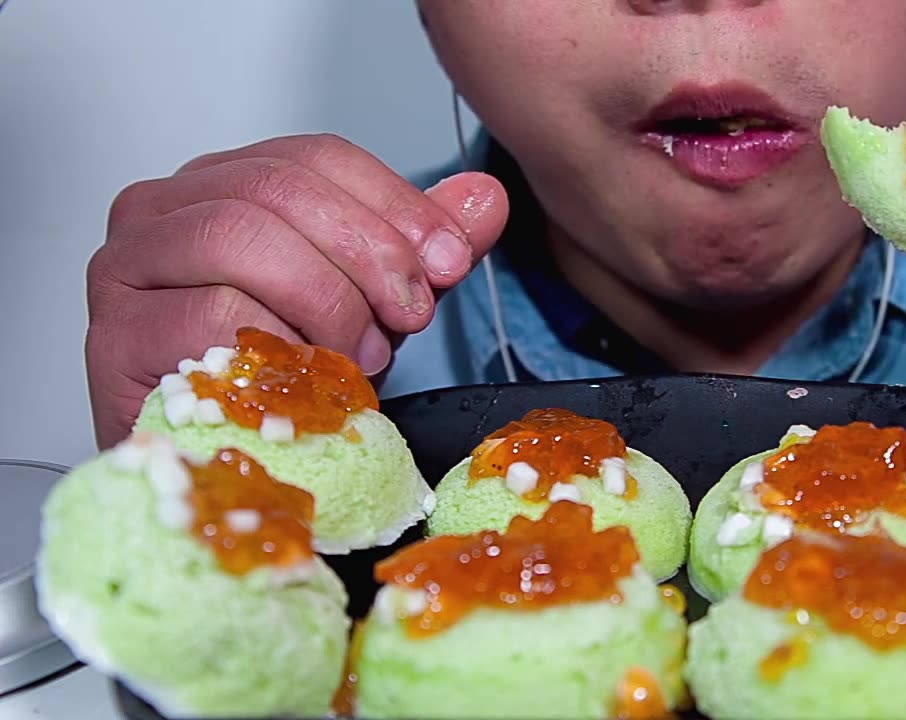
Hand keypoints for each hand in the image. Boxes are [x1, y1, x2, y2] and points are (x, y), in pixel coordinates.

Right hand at [87, 133, 508, 448]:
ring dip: (327, 302)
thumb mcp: (372, 303)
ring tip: (358, 357)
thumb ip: (420, 249)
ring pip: (240, 237)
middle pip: (280, 187)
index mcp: (224, 184)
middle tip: (408, 317)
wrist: (233, 471)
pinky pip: (210, 315)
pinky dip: (278, 348)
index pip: (315, 156)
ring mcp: (128, 268)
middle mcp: (164, 211)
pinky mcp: (115, 336)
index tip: (448, 261)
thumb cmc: (286, 381)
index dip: (395, 204)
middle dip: (368, 254)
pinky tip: (304, 381)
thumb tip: (486, 196)